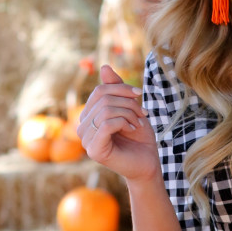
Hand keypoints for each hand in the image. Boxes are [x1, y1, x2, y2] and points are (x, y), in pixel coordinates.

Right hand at [77, 65, 159, 183]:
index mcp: (89, 117)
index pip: (100, 91)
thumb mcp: (129, 108)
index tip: (138, 95)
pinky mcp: (94, 150)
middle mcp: (83, 128)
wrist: (148, 164)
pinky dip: (123, 122)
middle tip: (142, 113)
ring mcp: (86, 140)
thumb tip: (103, 66)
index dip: (121, 88)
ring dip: (128, 113)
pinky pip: (106, 124)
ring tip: (138, 123)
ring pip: (105, 110)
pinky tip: (132, 129)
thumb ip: (116, 89)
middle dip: (127, 102)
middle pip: (102, 98)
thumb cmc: (140, 138)